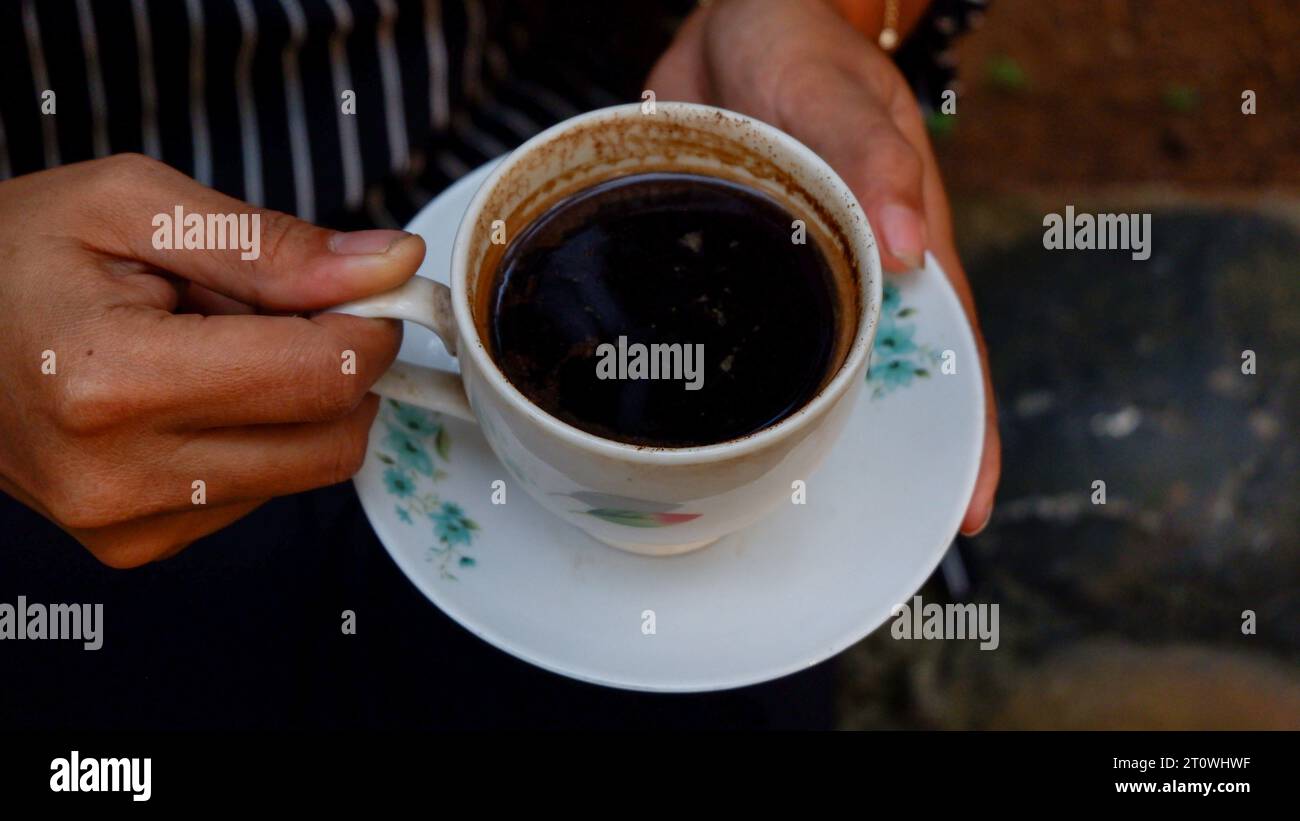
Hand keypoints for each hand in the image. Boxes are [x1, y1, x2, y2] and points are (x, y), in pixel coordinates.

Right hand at [0, 154, 421, 566]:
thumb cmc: (10, 256)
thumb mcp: (131, 206)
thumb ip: (270, 244)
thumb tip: (388, 265)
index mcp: (114, 382)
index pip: (323, 376)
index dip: (371, 325)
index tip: (368, 289)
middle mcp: (122, 475)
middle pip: (333, 439)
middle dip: (344, 368)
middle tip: (293, 309)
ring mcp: (128, 523)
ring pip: (307, 470)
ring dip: (297, 403)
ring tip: (217, 345)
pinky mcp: (137, 544)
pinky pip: (260, 493)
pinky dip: (259, 437)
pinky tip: (195, 392)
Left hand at [648, 0, 999, 534]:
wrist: (736, 25)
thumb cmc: (806, 53)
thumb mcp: (843, 98)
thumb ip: (874, 160)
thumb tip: (912, 250)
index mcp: (900, 249)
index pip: (948, 351)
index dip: (963, 429)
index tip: (968, 507)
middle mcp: (850, 278)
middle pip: (876, 383)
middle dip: (878, 456)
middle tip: (856, 532)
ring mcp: (789, 283)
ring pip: (801, 374)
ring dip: (797, 435)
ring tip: (777, 508)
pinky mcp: (729, 275)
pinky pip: (733, 343)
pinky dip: (725, 389)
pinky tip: (702, 431)